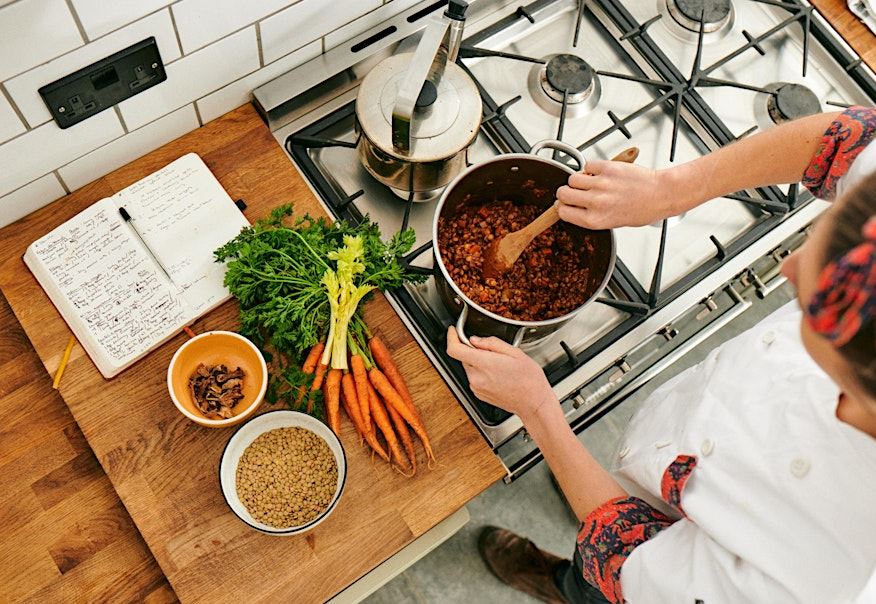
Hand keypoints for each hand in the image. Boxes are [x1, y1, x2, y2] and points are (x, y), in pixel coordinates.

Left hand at [446, 327, 555, 419]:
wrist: (534, 403)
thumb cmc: (529, 380)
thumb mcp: (515, 352)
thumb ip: (491, 343)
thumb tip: (474, 340)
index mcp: (484, 364)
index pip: (455, 349)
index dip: (451, 337)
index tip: (453, 331)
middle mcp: (476, 378)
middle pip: (463, 356)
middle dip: (474, 350)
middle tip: (493, 351)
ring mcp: (476, 387)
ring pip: (469, 366)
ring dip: (479, 361)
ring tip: (500, 365)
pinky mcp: (478, 394)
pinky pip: (474, 377)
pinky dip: (482, 372)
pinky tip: (498, 375)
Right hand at [556, 160, 681, 228]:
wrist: (660, 194)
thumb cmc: (642, 210)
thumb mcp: (612, 223)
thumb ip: (591, 216)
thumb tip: (574, 207)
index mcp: (595, 220)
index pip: (563, 212)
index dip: (563, 207)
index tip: (566, 204)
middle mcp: (595, 203)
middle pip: (563, 194)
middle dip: (566, 192)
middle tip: (574, 191)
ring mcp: (600, 184)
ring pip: (572, 178)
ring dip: (578, 179)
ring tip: (590, 182)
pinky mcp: (607, 168)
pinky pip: (588, 165)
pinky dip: (591, 168)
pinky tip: (601, 173)